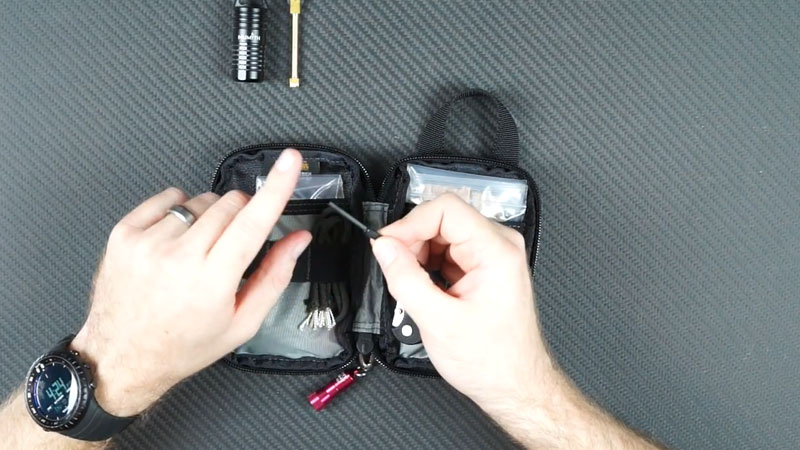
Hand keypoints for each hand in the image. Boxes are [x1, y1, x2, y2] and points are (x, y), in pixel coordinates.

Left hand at [71, 149, 310, 416]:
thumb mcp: (242, 323)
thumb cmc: (183, 344)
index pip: (253, 223)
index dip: (276, 187)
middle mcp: (178, 258)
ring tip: (196, 252)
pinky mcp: (125, 233)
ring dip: (209, 218)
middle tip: (229, 249)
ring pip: (201, 200)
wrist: (122, 357)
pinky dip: (180, 211)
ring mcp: (148, 243)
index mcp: (212, 282)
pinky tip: (175, 241)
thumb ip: (275, 276)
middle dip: (241, 216)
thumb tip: (299, 240)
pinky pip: (170, 197)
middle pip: (230, 204)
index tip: (291, 161)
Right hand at [371, 194, 552, 411]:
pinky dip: (429, 265)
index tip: (387, 243)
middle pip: (443, 219)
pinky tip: (426, 289)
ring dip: (419, 254)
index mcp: (497, 251)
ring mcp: (493, 255)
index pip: (446, 209)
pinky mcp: (484, 266)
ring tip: (412, 285)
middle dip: (412, 240)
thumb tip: (384, 248)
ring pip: (442, 234)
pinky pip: (448, 251)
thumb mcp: (437, 321)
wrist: (514, 385)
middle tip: (394, 267)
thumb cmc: (491, 360)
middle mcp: (499, 246)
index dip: (410, 223)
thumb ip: (405, 279)